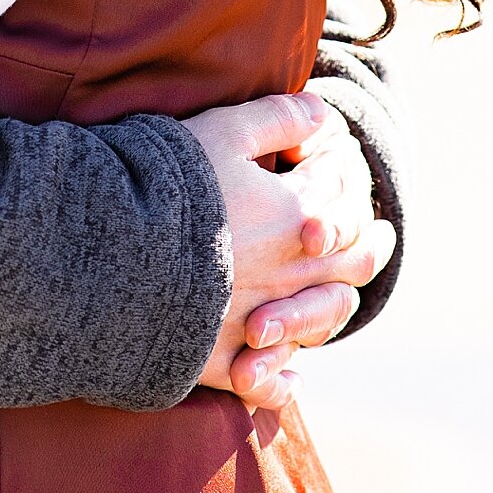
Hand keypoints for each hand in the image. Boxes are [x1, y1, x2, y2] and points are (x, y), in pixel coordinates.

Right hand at [184, 91, 394, 409]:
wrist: (113, 255)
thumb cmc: (169, 183)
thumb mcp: (223, 131)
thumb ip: (277, 119)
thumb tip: (322, 111)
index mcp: (296, 218)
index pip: (340, 196)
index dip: (345, 175)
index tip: (343, 163)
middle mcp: (290, 276)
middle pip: (349, 264)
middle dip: (366, 244)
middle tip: (379, 235)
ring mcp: (259, 322)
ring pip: (318, 322)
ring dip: (334, 308)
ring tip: (341, 299)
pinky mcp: (222, 360)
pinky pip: (268, 381)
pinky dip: (283, 380)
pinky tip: (286, 377)